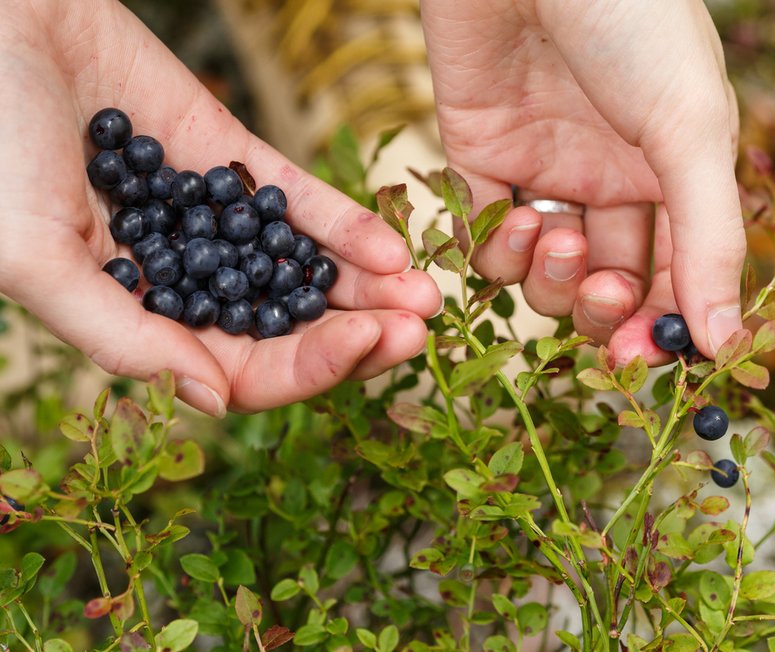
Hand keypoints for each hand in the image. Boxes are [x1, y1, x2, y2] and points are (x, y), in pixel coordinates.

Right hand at [0, 0, 440, 415]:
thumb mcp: (32, 256)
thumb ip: (120, 336)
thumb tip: (214, 400)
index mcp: (140, 319)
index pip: (240, 371)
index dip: (307, 370)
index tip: (363, 345)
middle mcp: (186, 280)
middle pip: (288, 327)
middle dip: (358, 333)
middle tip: (420, 330)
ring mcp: (214, 221)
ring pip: (303, 269)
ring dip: (368, 287)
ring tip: (426, 293)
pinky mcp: (231, 160)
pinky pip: (298, 201)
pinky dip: (345, 225)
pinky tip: (391, 246)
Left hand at [422, 0, 744, 364]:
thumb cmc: (632, 20)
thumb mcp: (690, 130)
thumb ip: (709, 238)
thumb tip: (726, 343)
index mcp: (673, 173)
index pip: (675, 277)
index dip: (661, 325)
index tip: (648, 355)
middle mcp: (609, 179)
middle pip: (605, 286)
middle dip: (601, 307)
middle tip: (603, 295)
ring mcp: (543, 169)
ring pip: (542, 272)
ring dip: (548, 276)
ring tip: (554, 233)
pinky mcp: (479, 154)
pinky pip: (482, 234)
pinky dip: (493, 248)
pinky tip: (512, 219)